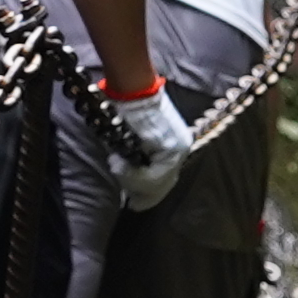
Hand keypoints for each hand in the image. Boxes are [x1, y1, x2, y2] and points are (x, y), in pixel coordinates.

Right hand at [95, 77, 202, 212]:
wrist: (133, 92)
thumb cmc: (127, 111)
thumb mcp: (133, 142)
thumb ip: (135, 162)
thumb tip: (127, 182)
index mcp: (175, 145)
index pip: (165, 179)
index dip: (148, 194)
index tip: (134, 205)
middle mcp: (181, 149)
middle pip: (162, 185)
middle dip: (141, 193)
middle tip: (128, 201)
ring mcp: (178, 150)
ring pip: (156, 182)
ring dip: (132, 180)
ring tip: (116, 166)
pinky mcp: (172, 150)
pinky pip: (152, 176)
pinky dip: (132, 174)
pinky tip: (118, 163)